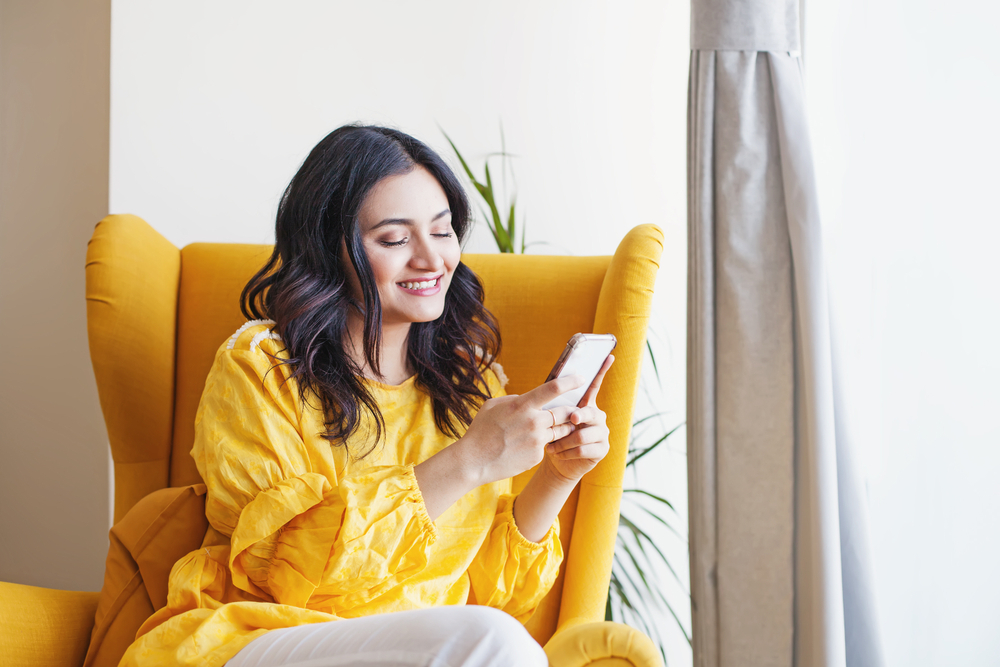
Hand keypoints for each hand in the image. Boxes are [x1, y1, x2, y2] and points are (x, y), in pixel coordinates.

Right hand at [459, 374, 587, 485]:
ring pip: (560, 431)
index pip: (553, 388)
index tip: (581, 378)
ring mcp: (537, 441)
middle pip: (565, 412)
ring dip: (559, 428)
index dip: (570, 381)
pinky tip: (524, 447)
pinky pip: (546, 446)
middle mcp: (534, 422)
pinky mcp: (537, 456)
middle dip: (570, 410)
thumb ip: (515, 399)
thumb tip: (528, 399)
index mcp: (523, 405)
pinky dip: (541, 445)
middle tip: (573, 409)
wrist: (474, 461)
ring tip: (546, 429)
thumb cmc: (480, 431)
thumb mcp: (493, 406)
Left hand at [542, 355, 613, 483]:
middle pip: (590, 412)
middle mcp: (598, 416)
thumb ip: (556, 406)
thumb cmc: (554, 435)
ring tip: (551, 445)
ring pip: (583, 434)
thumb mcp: (553, 419)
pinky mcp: (602, 449)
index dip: (602, 370)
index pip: (595, 385)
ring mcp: (602, 432)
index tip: (608, 355)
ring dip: (564, 440)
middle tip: (570, 420)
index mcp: (586, 404)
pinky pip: (583, 449)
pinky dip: (566, 452)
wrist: (557, 461)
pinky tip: (557, 453)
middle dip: (578, 416)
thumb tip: (548, 391)